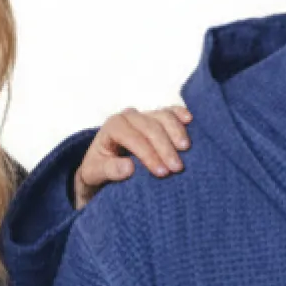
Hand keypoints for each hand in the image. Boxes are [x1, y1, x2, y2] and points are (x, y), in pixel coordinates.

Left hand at [73, 104, 191, 208]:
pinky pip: (169, 111)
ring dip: (176, 132)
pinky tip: (189, 120)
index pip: (133, 137)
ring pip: (162, 116)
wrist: (103, 164)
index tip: (161, 172)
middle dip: (165, 147)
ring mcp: (144, 115)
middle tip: (177, 167)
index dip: (148, 154)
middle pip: (150, 126)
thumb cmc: (99, 169)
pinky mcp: (155, 117)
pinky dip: (180, 114)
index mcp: (113, 126)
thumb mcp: (95, 173)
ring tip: (186, 149)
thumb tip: (129, 168)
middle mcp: (128, 117)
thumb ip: (109, 170)